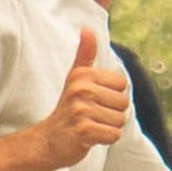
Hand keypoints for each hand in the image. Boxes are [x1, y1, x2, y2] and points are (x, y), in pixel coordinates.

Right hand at [39, 28, 130, 167]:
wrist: (47, 141)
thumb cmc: (67, 109)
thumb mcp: (74, 79)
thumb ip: (85, 55)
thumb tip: (88, 29)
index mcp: (83, 75)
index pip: (122, 84)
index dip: (113, 96)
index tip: (94, 102)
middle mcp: (81, 89)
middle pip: (124, 103)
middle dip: (112, 114)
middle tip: (92, 117)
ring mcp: (81, 110)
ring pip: (120, 120)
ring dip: (108, 128)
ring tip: (90, 126)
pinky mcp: (84, 130)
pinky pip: (114, 135)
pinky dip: (105, 140)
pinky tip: (89, 138)